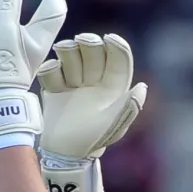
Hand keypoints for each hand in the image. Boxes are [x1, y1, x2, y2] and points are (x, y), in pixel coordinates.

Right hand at [37, 33, 147, 191]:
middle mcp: (94, 80)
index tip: (108, 39)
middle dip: (87, 44)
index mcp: (113, 86)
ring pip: (71, 56)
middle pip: (93, 52)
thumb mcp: (114, 125)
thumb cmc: (93, 140)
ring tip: (64, 60)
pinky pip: (51, 71)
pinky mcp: (54, 88)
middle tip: (80, 41)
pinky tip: (53, 74)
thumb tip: (142, 86)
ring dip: (68, 53)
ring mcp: (73, 82)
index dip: (116, 46)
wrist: (64, 153)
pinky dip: (50, 69)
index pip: (117, 58)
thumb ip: (129, 106)